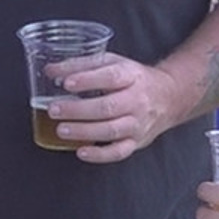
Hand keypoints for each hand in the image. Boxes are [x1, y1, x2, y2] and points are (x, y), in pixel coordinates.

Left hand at [41, 53, 185, 163]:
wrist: (169, 96)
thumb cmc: (133, 79)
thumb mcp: (112, 63)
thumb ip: (81, 65)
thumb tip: (50, 69)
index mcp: (131, 76)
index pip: (110, 77)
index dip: (87, 80)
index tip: (66, 83)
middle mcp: (137, 100)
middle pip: (108, 107)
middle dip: (78, 110)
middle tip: (54, 109)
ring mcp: (138, 123)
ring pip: (111, 130)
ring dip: (84, 132)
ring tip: (61, 130)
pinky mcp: (136, 141)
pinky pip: (119, 152)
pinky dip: (99, 155)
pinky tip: (81, 151)